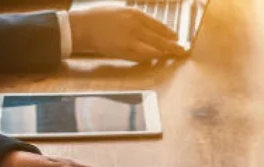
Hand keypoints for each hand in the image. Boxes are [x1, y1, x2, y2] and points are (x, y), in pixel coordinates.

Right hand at [69, 4, 185, 61]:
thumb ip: (135, 19)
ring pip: (153, 51)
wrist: (81, 27)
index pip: (159, 25)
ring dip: (162, 54)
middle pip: (160, 40)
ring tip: (170, 57)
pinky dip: (148, 59)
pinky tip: (154, 60)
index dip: (169, 33)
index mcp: (135, 14)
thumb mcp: (120, 10)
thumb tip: (148, 28)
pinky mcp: (123, 52)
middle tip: (183, 51)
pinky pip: (141, 58)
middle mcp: (135, 27)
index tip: (176, 37)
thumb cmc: (98, 17)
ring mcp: (130, 40)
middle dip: (173, 47)